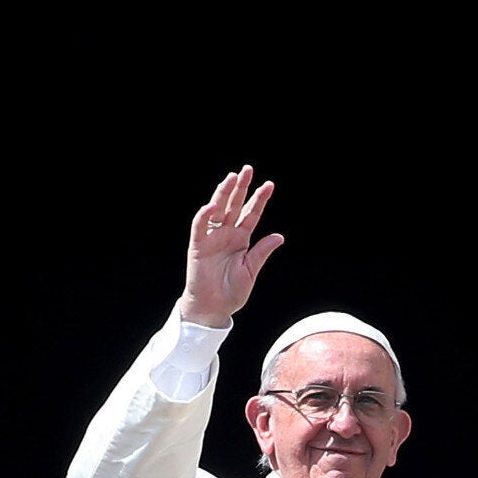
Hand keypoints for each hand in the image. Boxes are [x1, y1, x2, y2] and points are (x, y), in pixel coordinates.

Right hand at [180, 165, 284, 327]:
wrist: (214, 308)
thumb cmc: (232, 292)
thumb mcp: (251, 270)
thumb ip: (262, 252)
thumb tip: (279, 236)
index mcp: (241, 239)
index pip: (251, 214)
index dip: (259, 199)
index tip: (269, 185)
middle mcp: (227, 234)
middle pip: (235, 205)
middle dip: (241, 187)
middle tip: (248, 169)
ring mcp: (212, 238)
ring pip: (218, 210)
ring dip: (224, 193)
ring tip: (232, 177)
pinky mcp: (198, 245)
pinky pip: (200, 226)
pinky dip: (205, 215)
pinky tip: (213, 205)